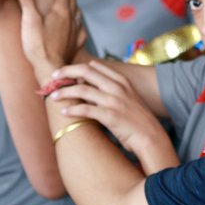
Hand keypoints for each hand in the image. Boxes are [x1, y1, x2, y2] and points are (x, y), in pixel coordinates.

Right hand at [17, 0, 85, 81]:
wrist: (50, 70)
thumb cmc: (37, 46)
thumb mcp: (29, 20)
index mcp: (60, 11)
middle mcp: (71, 19)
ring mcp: (75, 31)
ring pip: (77, 12)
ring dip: (71, 5)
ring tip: (64, 3)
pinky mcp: (76, 43)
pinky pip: (80, 28)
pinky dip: (76, 22)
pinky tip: (73, 25)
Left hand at [51, 61, 172, 155]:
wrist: (151, 138)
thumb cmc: (137, 121)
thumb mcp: (128, 99)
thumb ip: (112, 91)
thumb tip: (88, 89)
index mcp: (121, 81)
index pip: (94, 66)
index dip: (77, 68)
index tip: (65, 72)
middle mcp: (117, 87)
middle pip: (85, 71)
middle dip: (66, 72)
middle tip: (53, 76)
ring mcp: (114, 101)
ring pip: (82, 89)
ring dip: (64, 92)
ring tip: (53, 96)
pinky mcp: (110, 116)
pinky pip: (85, 109)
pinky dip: (72, 110)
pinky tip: (64, 112)